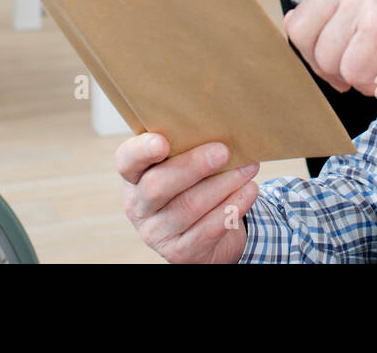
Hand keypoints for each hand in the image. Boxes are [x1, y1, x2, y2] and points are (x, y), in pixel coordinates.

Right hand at [116, 133, 258, 262]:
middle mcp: (139, 206)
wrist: (206, 233)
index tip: (163, 142)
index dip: (142, 151)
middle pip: (158, 185)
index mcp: (135, 177)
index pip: (127, 161)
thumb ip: (189, 146)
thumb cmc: (195, 184)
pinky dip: (232, 207)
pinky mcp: (180, 252)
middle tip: (224, 151)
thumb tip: (221, 122)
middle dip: (194, 166)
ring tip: (248, 168)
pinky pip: (208, 230)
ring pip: (189, 206)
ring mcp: (156, 233)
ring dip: (224, 185)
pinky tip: (249, 191)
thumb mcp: (184, 164)